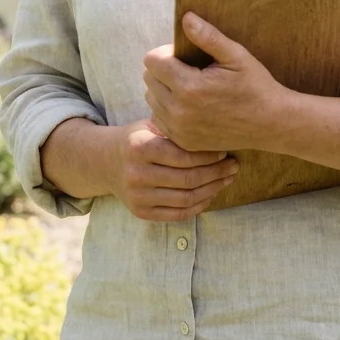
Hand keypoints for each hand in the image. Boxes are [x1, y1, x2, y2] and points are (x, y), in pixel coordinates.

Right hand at [111, 120, 239, 221]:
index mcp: (139, 147)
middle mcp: (136, 173)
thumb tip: (217, 134)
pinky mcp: (141, 212)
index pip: (183, 156)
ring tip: (227, 179)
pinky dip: (199, 205)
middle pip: (188, 178)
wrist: (106, 162)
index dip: (209, 156)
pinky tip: (211, 194)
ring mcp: (137, 196)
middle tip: (233, 166)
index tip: (224, 151)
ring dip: (213, 189)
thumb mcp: (150, 126)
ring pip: (186, 198)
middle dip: (216, 173)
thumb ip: (176, 129)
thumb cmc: (137, 140)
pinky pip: (178, 214)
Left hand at [143, 11, 295, 152]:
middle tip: (189, 70)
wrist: (271, 123)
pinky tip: (189, 105)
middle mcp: (179, 111)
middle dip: (164, 69)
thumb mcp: (236, 56)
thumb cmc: (256, 86)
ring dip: (164, 89)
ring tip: (190, 87)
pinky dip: (168, 109)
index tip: (185, 55)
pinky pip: (159, 118)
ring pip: (151, 99)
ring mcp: (180, 129)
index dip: (166, 52)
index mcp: (190, 87)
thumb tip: (186, 17)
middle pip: (148, 79)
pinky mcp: (183, 141)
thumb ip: (208, 36)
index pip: (152, 60)